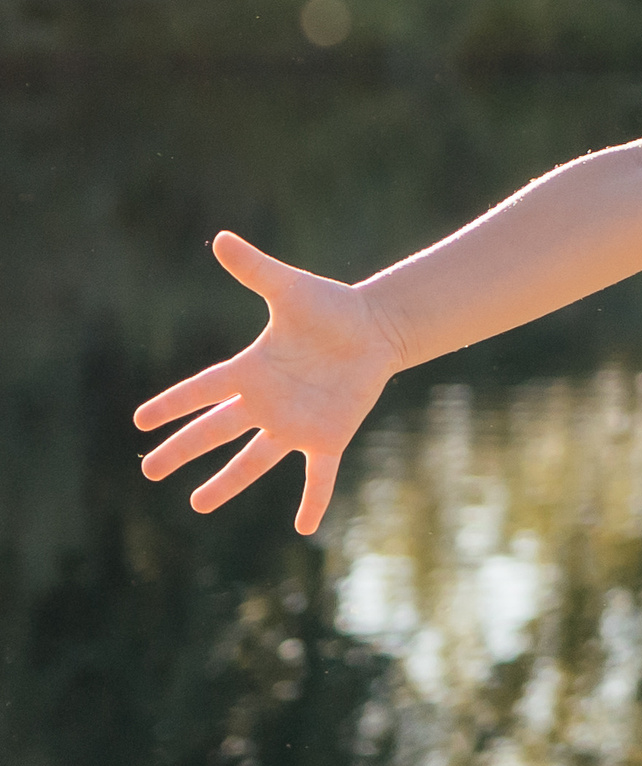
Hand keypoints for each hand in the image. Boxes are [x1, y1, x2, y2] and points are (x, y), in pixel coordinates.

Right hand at [134, 231, 404, 534]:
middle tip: (149, 470)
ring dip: (227, 483)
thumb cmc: (332, 307)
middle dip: (182, 450)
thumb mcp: (290, 288)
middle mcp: (266, 401)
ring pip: (254, 460)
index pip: (201, 390)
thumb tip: (221, 238)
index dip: (171, 405)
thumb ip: (255, 269)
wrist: (377, 326)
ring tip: (197, 505)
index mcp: (251, 369)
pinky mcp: (328, 436)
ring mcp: (295, 422)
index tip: (140, 421)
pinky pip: (318, 475)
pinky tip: (305, 528)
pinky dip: (314, 500)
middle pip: (215, 431)